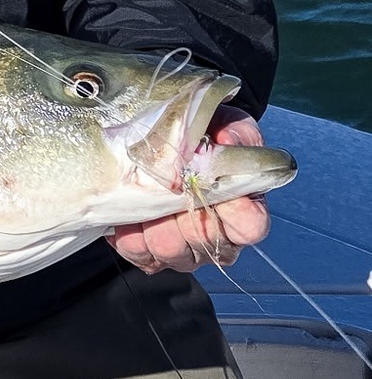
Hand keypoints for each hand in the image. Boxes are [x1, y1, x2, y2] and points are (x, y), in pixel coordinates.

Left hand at [107, 106, 268, 274]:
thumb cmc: (203, 135)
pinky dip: (128, 231)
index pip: (250, 226)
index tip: (215, 188)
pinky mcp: (152, 256)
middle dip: (182, 210)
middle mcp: (218, 238)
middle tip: (167, 180)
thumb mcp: (224, 123)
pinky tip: (128, 210)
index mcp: (243, 210)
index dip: (236, 212)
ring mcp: (185, 251)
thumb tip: (227, 140)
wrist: (166, 142)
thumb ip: (234, 131)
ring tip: (142, 192)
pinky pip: (138, 253)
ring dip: (152, 220)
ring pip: (169, 250)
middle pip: (204, 241)